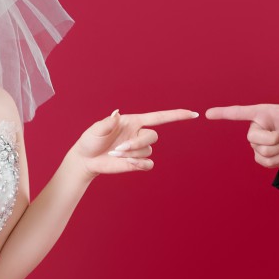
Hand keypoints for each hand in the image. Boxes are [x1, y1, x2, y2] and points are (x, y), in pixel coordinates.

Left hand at [71, 108, 198, 176]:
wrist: (86, 159)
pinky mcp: (136, 163)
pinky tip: (128, 164)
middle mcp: (138, 134)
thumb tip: (116, 114)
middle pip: (153, 137)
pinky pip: (149, 164)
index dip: (176, 115)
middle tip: (119, 149)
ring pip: (148, 151)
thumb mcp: (96, 129)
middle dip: (137, 143)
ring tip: (115, 155)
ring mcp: (138, 149)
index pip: (160, 117)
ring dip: (132, 154)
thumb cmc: (90, 141)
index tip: (192, 114)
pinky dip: (140, 165)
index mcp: (133, 122)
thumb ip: (107, 122)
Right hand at [205, 72, 278, 168]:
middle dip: (273, 140)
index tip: (208, 114)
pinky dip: (277, 160)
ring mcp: (258, 143)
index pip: (239, 112)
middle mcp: (257, 127)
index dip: (223, 113)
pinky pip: (264, 162)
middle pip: (253, 138)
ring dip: (278, 150)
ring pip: (260, 151)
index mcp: (262, 113)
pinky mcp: (261, 157)